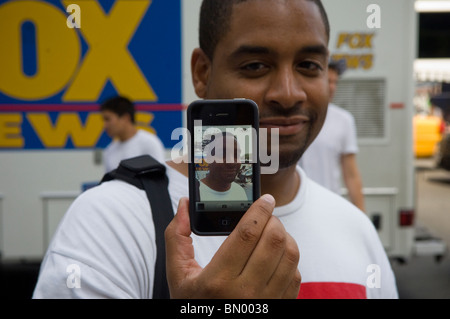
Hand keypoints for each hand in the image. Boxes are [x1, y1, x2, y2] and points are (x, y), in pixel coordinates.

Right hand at [165, 194, 300, 298]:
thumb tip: (183, 204)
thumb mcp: (178, 275)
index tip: (265, 199)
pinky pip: (295, 274)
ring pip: (289, 255)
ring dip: (284, 236)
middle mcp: (245, 293)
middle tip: (265, 215)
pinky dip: (289, 257)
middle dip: (272, 220)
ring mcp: (266, 302)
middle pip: (273, 241)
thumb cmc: (194, 304)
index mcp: (217, 281)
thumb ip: (177, 237)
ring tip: (271, 232)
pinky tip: (275, 255)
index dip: (258, 211)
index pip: (246, 235)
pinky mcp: (279, 307)